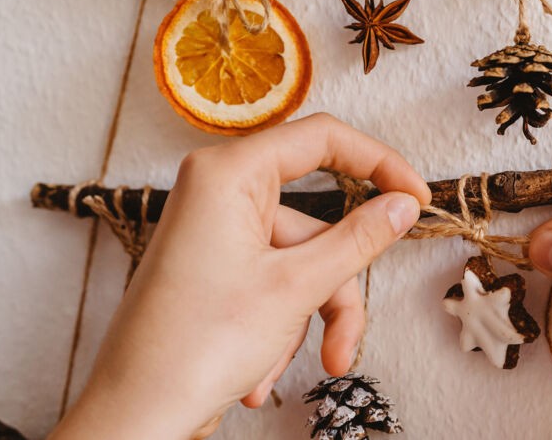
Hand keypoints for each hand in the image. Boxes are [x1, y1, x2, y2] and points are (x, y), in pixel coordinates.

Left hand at [51, 114, 431, 439]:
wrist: (135, 417)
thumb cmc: (192, 347)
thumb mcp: (296, 287)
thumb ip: (359, 238)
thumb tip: (402, 204)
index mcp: (228, 175)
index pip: (322, 139)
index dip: (379, 163)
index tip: (416, 197)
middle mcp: (219, 195)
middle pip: (316, 222)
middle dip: (337, 285)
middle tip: (354, 327)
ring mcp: (217, 235)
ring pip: (302, 262)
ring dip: (312, 317)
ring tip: (315, 363)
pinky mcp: (218, 271)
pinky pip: (277, 283)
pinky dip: (284, 326)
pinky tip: (260, 373)